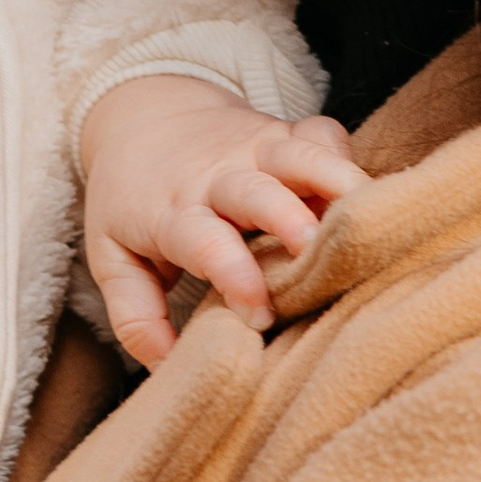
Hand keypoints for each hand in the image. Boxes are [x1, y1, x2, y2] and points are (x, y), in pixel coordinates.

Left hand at [79, 77, 366, 368]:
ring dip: (335, 181)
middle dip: (289, 221)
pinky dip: (347, 158)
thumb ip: (136, 318)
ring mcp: (255, 148)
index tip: (259, 317)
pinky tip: (365, 196)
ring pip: (300, 155)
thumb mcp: (112, 258)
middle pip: (256, 192)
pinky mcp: (286, 132)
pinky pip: (323, 135)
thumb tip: (169, 369)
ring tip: (368, 219)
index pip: (204, 241)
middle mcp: (217, 177)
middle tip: (314, 255)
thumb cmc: (130, 198)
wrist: (142, 111)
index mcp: (173, 213)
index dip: (234, 276)